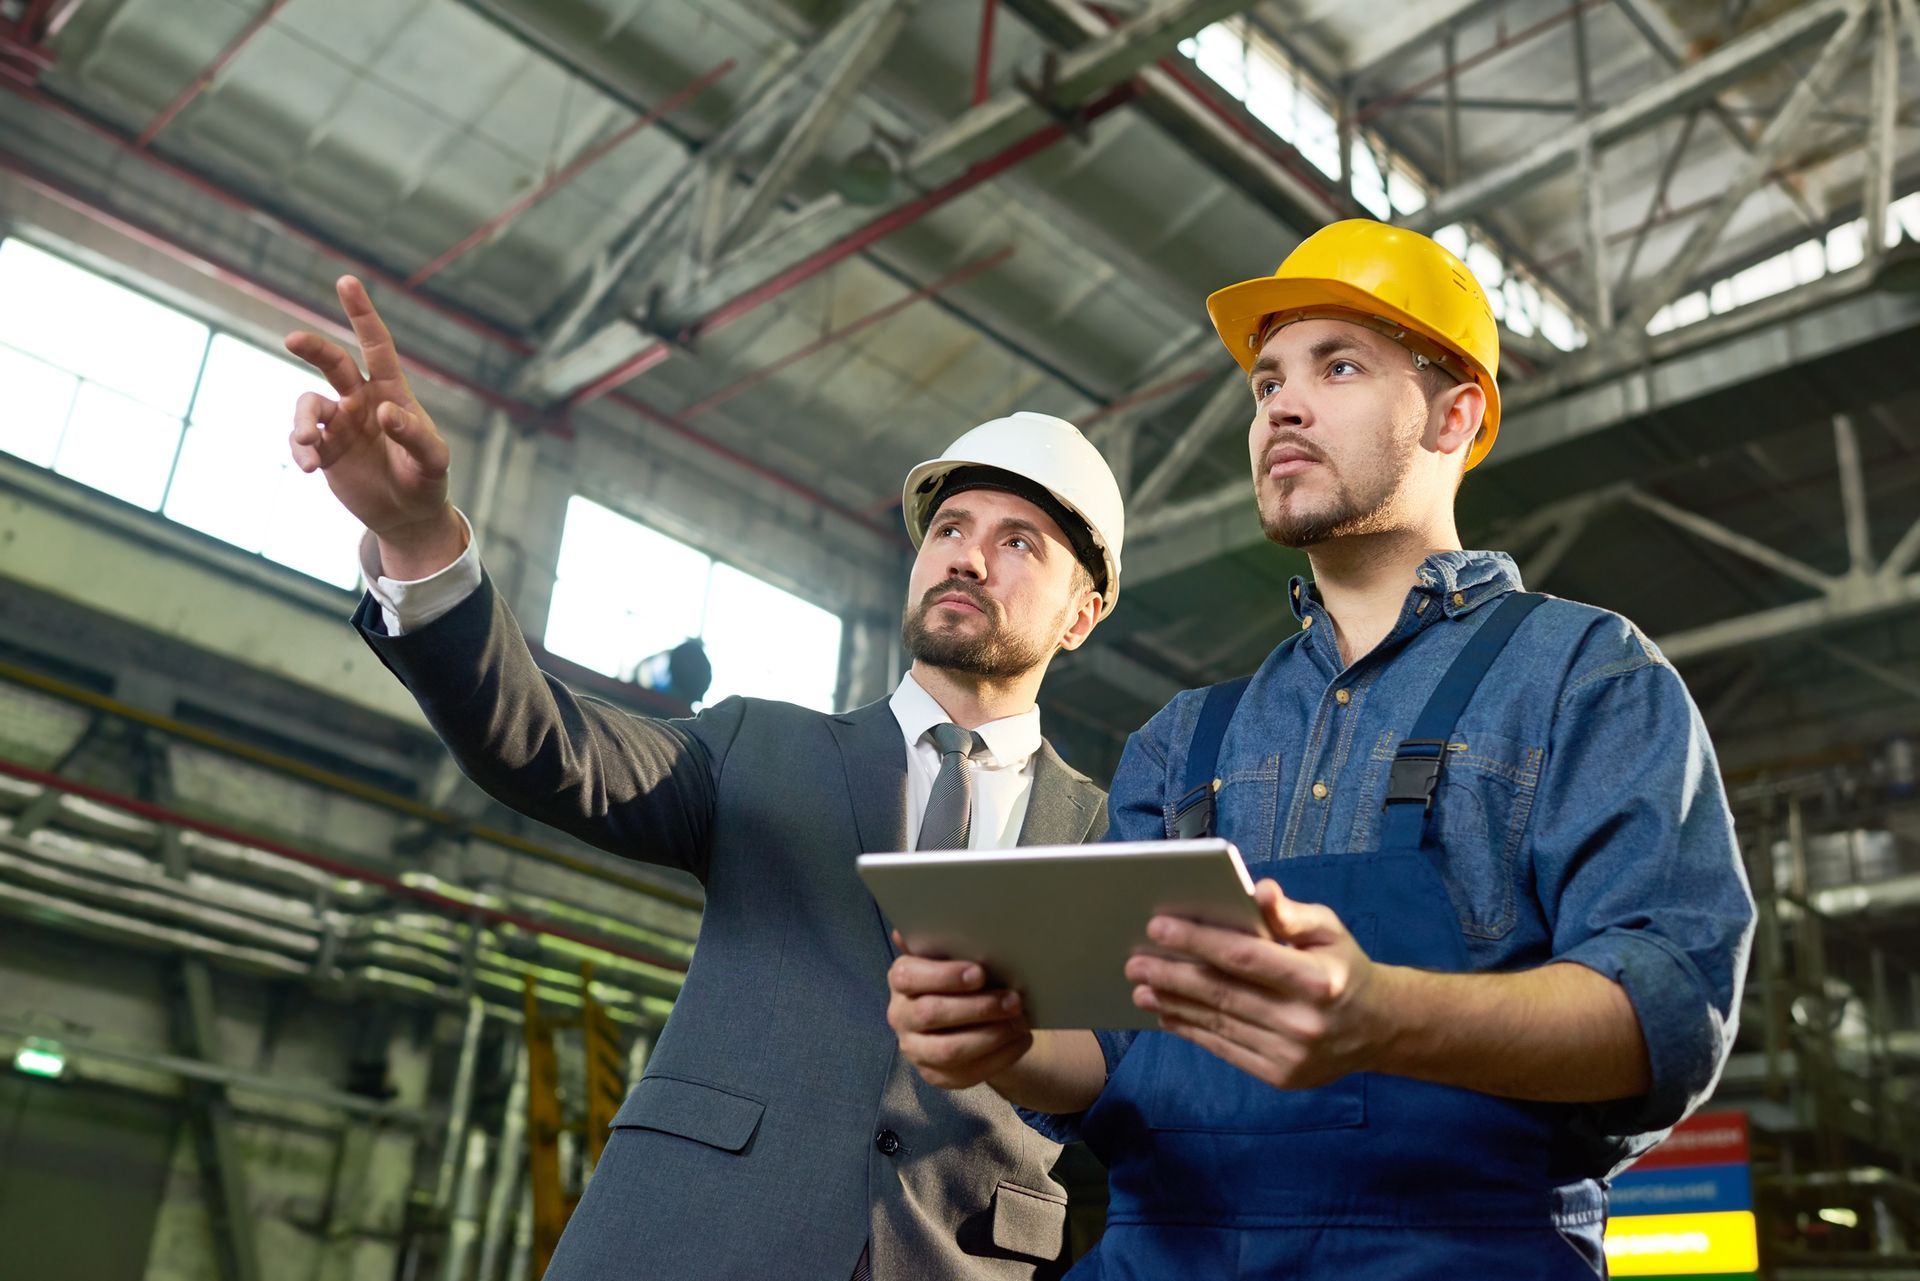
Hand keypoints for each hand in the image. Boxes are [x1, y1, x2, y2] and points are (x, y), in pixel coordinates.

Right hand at [284, 276, 463, 577]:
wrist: (408, 515)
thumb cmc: (427, 480)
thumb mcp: (432, 460)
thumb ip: (413, 434)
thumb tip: (385, 412)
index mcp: (392, 393)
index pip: (376, 346)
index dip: (361, 314)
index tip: (346, 281)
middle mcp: (362, 401)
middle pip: (332, 363)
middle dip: (312, 347)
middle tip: (292, 339)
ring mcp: (341, 425)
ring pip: (310, 405)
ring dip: (304, 422)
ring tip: (310, 445)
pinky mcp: (326, 451)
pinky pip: (302, 441)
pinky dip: (300, 449)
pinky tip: (307, 467)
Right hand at [886, 932, 1031, 1089]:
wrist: (967, 1017)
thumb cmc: (962, 976)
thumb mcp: (954, 955)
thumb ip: (946, 940)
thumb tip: (937, 912)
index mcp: (901, 979)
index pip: (909, 976)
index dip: (945, 976)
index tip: (980, 973)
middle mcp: (901, 1015)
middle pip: (932, 1014)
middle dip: (977, 1007)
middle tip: (1014, 999)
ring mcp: (916, 1049)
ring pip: (949, 1050)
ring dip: (990, 1035)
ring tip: (1019, 1021)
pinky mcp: (935, 1075)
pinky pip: (966, 1074)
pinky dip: (999, 1057)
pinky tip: (1020, 1039)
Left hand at [1124, 878, 1384, 1089]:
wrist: (1377, 1029)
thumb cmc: (1342, 967)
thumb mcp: (1329, 930)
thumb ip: (1291, 913)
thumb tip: (1259, 891)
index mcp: (1318, 979)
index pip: (1245, 957)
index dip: (1199, 941)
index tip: (1158, 926)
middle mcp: (1304, 1022)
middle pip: (1223, 993)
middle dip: (1172, 975)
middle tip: (1134, 961)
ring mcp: (1291, 1055)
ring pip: (1218, 1023)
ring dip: (1173, 1004)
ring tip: (1141, 987)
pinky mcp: (1280, 1076)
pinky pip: (1224, 1049)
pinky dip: (1191, 1030)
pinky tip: (1168, 1014)